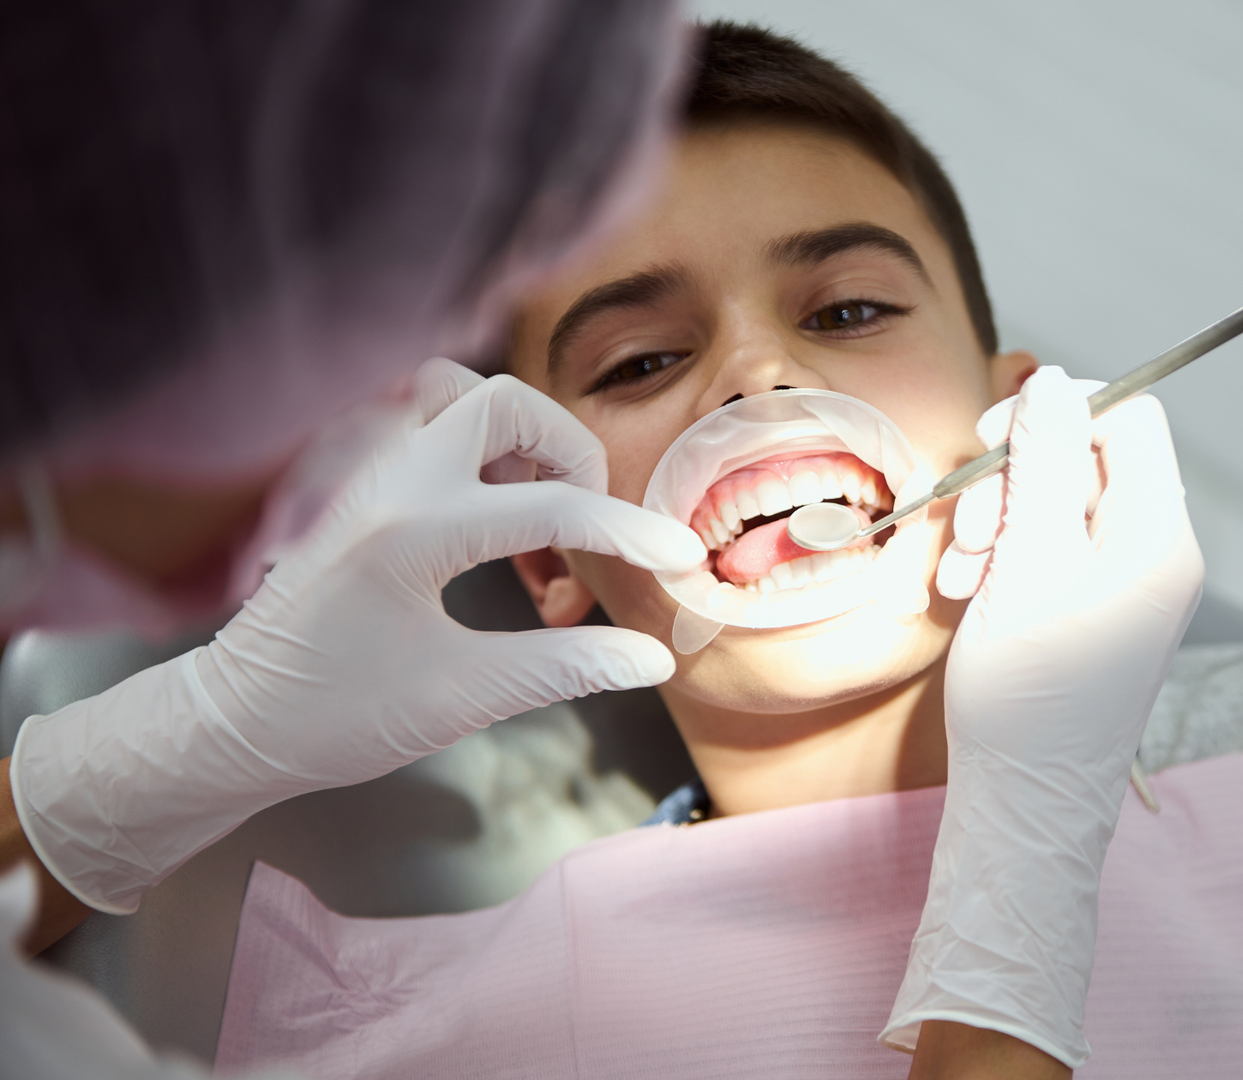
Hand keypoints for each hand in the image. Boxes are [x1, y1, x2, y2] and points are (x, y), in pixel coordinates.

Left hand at [10, 360, 704, 913]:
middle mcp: (386, 484)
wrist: (232, 725)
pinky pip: (426, 431)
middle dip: (567, 453)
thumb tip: (654, 658)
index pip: (552, 505)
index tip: (680, 558)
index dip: (630, 533)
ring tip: (539, 514)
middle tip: (588, 523)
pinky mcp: (354, 488)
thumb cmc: (335, 716)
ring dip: (516, 442)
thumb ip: (565, 667)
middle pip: (503, 404)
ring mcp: (364, 478)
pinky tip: (494, 522)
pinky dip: (477, 454)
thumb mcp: (462, 699)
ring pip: (455, 400)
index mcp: (412, 532)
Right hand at [885, 366, 1204, 1067]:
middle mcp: (1155, 554)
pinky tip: (967, 595)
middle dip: (1013, 479)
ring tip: (960, 577)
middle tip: (969, 529)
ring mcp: (1126, 586)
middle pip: (1086, 459)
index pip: (1130, 418)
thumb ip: (1043, 463)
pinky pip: (1050, 554)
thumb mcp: (1026, 561)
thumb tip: (1055, 381)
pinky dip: (1003, 561)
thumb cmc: (1029, 696)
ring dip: (997, 523)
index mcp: (1159, 534)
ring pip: (1056, 506)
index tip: (995, 438)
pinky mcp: (1093, 614)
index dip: (1059, 412)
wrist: (1028, 807)